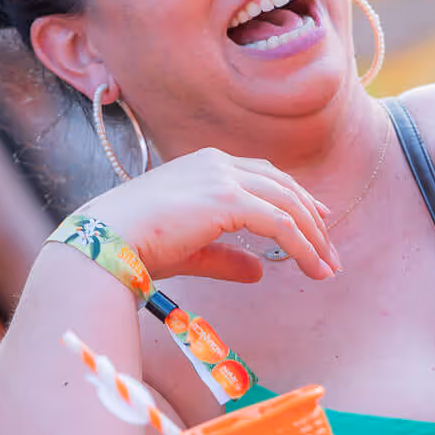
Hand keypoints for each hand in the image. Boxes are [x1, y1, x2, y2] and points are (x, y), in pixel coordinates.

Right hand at [84, 149, 340, 284]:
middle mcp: (217, 163)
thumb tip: (259, 272)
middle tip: (328, 248)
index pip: (263, 175)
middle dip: (311, 217)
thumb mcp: (190, 249)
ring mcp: (223, 177)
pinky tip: (313, 268)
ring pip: (287, 203)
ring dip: (313, 236)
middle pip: (282, 186)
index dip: (293, 196)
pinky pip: (280, 223)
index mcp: (204, 164)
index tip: (315, 218)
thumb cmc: (135, 246)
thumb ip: (226, 257)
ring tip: (326, 265)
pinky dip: (303, 246)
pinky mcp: (228, 199)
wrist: (106, 240)